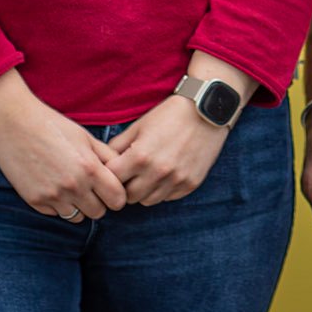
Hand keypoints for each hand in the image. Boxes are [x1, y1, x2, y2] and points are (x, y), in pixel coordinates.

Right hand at [0, 71, 125, 219]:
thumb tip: (122, 172)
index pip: (117, 199)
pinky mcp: (36, 202)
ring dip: (78, 205)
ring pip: (78, 217)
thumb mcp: (85, 137)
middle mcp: (73, 186)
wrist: (13, 125)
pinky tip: (52, 184)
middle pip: (99, 212)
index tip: (110, 187)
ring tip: (71, 184)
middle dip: (99, 201)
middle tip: (91, 186)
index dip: (117, 194)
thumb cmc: (52, 126)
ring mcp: (53, 197)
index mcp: (89, 168)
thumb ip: (106, 156)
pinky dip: (58, 204)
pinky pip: (56, 214)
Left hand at [107, 96, 228, 204]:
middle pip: (129, 197)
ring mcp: (176, 180)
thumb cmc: (170, 114)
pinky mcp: (190, 184)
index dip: (110, 175)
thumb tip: (104, 161)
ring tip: (149, 172)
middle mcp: (158, 172)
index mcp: (141, 156)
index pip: (112, 180)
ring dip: (144, 190)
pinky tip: (166, 172)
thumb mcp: (140, 125)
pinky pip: (168, 198)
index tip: (115, 169)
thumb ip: (118, 145)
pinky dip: (163, 189)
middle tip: (131, 173)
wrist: (207, 110)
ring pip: (148, 201)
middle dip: (126, 186)